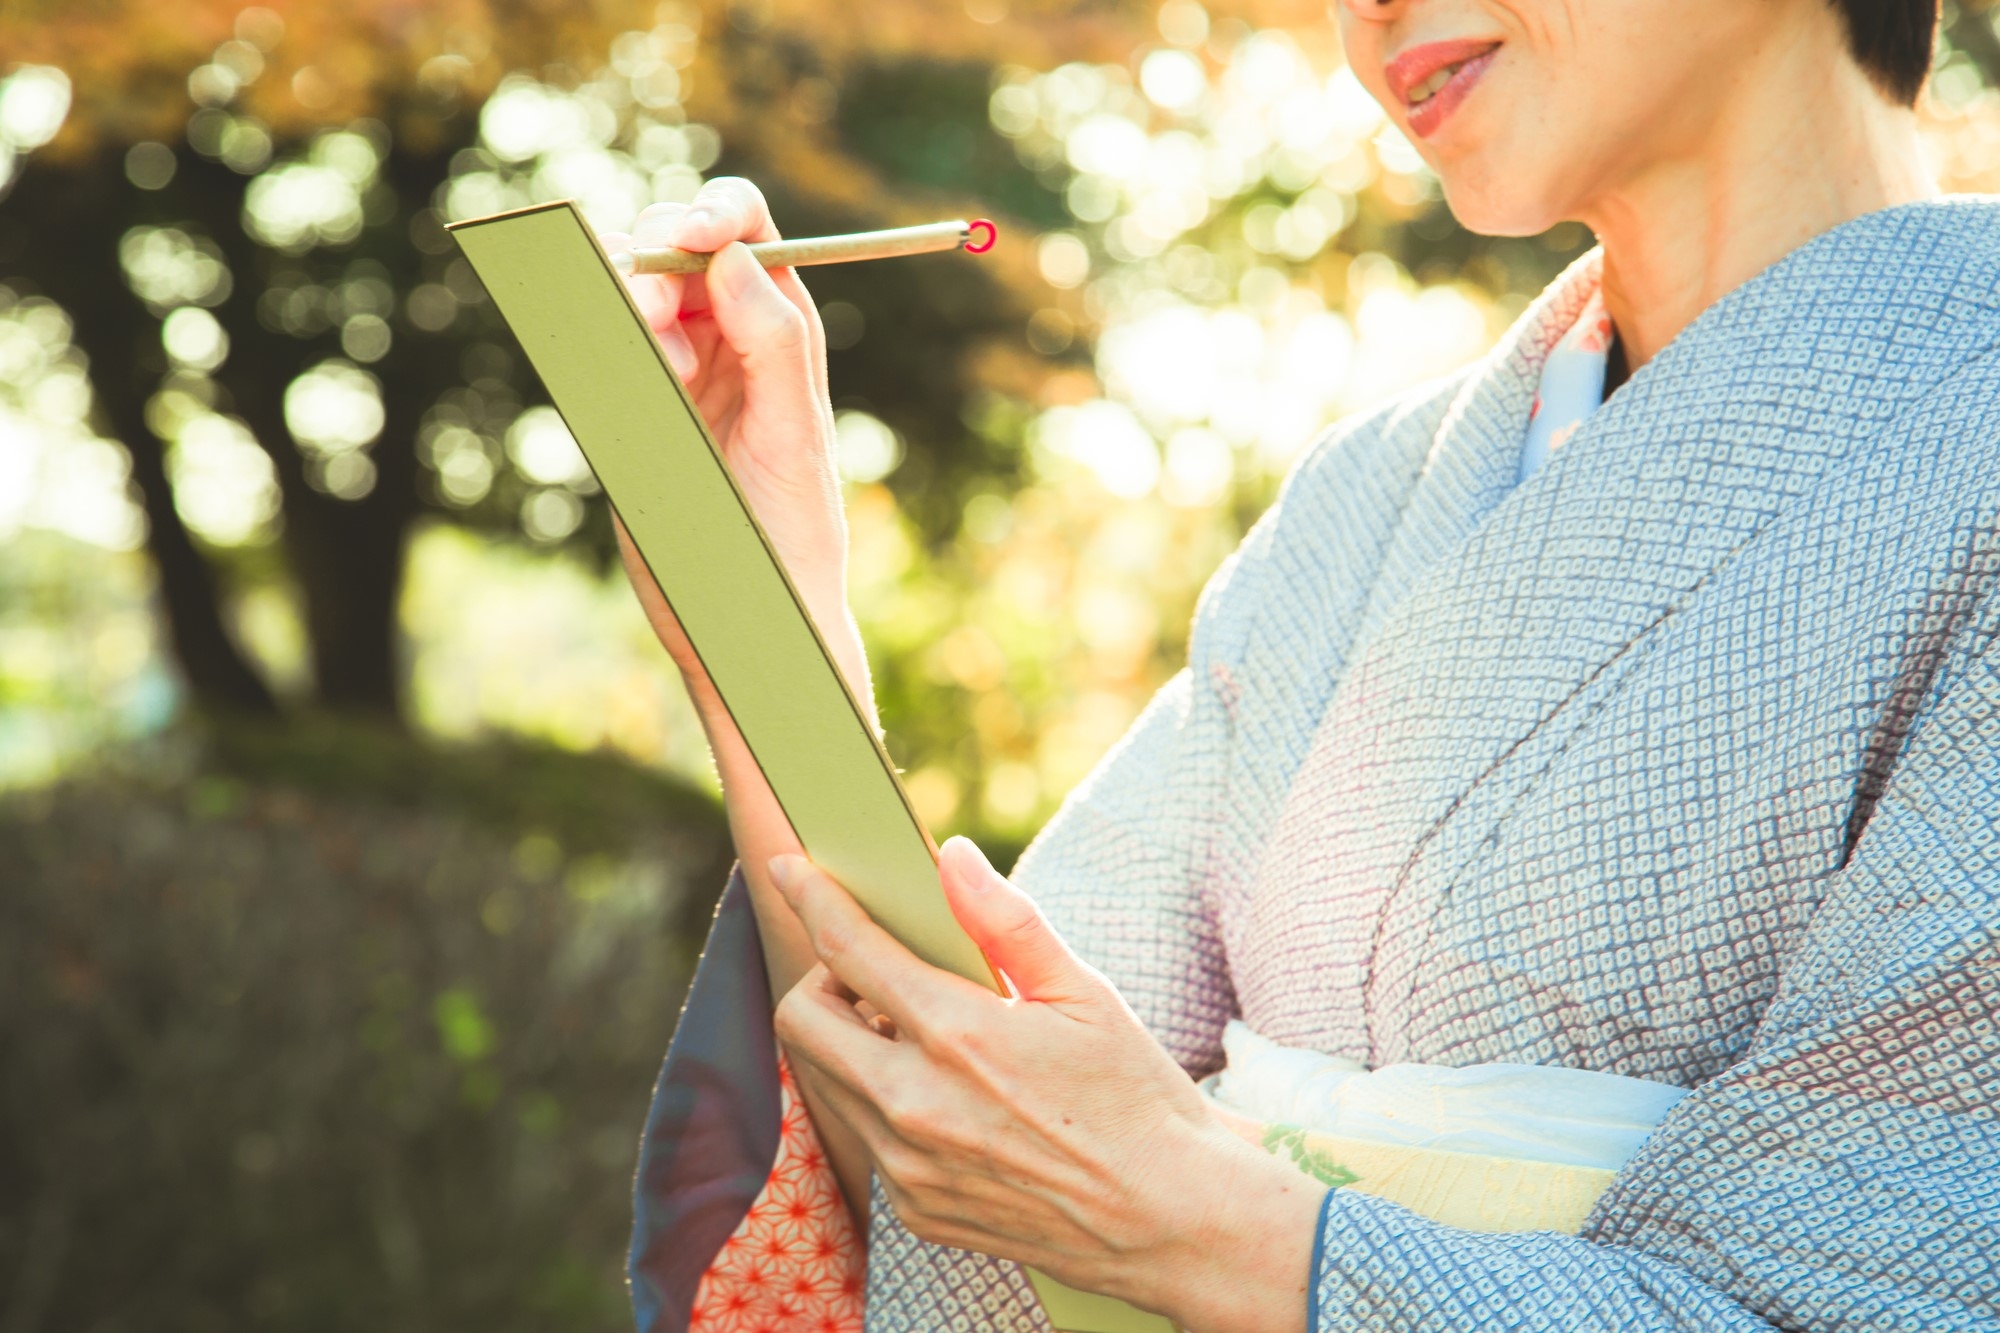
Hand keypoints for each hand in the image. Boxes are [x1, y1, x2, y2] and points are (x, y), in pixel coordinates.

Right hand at [598, 178, 861, 701]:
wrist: (745, 621)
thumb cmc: (791, 537)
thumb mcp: (795, 437)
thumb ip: (776, 345)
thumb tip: (735, 255)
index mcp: (777, 332)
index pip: (742, 229)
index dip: (713, 212)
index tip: (694, 235)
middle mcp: (721, 340)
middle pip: (667, 245)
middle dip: (656, 262)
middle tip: (662, 326)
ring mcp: (664, 372)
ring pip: (618, 288)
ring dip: (622, 304)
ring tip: (662, 376)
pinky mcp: (619, 411)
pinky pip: (587, 346)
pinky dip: (586, 339)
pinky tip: (620, 385)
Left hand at [768, 838, 1321, 1332]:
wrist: (1167, 1219)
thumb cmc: (1134, 1096)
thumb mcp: (1084, 993)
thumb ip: (1007, 922)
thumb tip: (952, 856)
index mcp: (959, 1035)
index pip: (850, 950)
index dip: (813, 898)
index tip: (792, 869)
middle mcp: (916, 1104)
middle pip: (802, 1019)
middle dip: (821, 979)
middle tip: (869, 971)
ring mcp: (908, 1164)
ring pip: (823, 1081)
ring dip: (848, 1042)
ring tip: (914, 1031)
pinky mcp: (915, 1207)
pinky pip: (864, 1136)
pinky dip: (882, 1102)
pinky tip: (943, 1095)